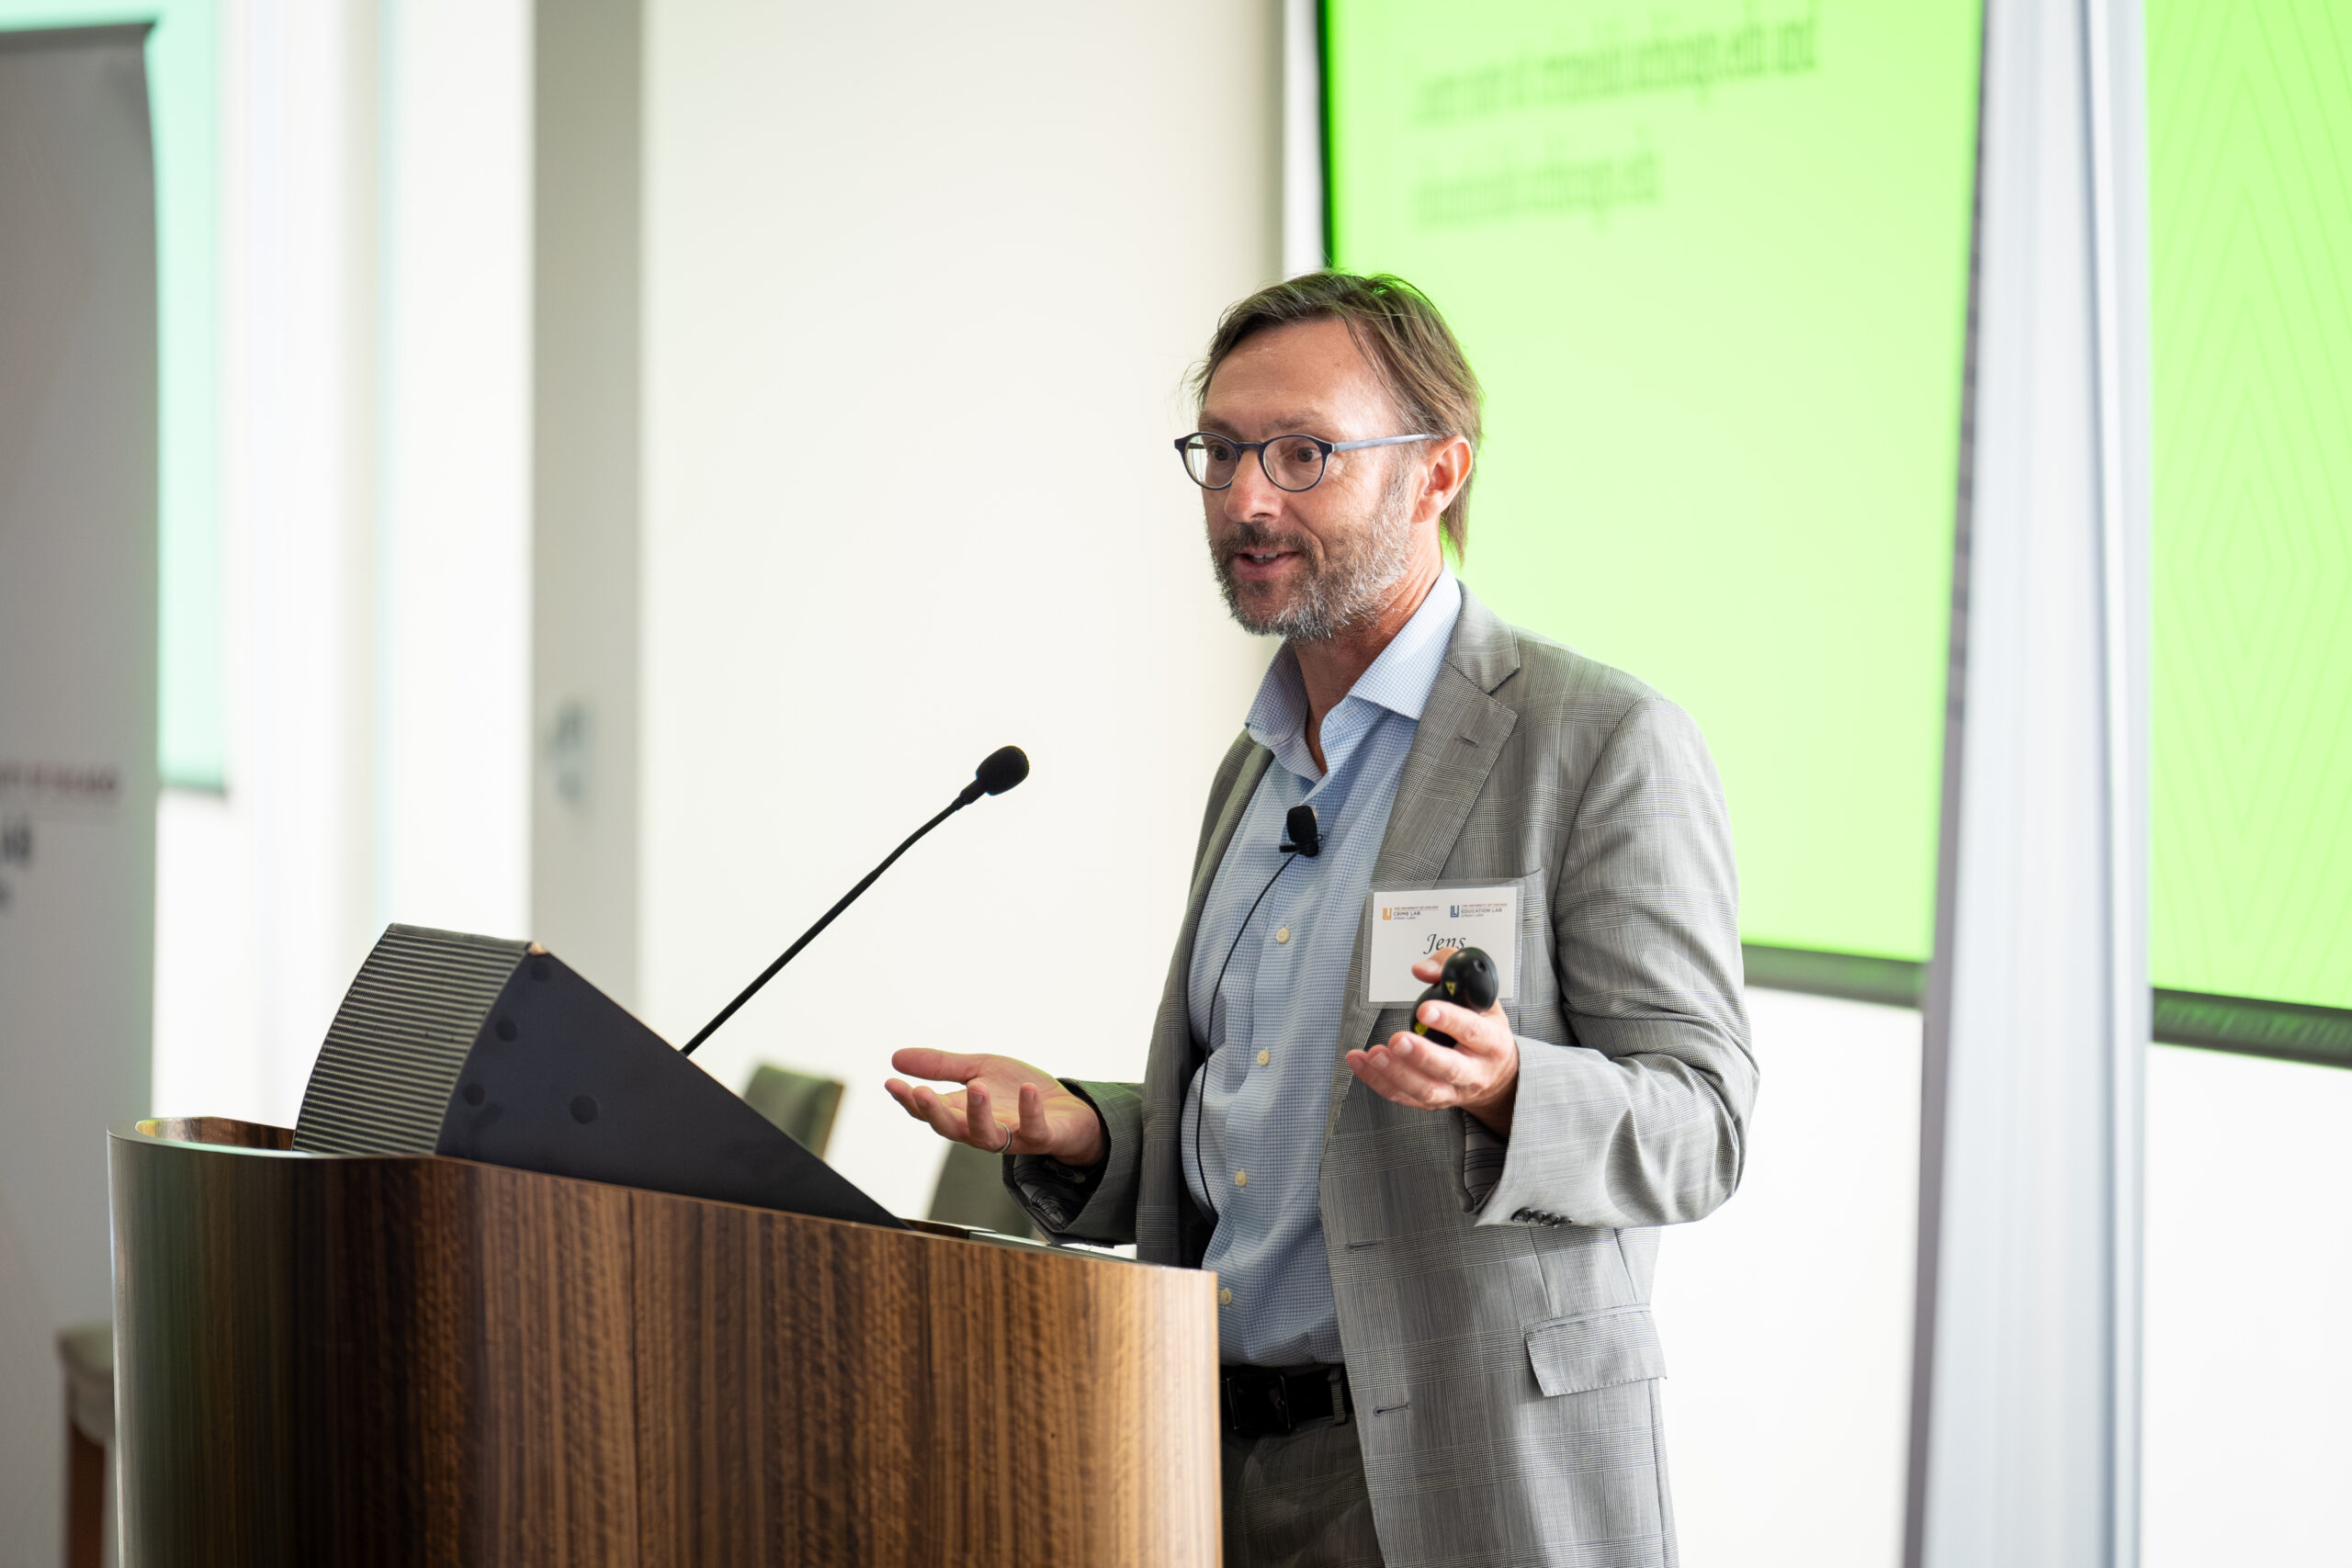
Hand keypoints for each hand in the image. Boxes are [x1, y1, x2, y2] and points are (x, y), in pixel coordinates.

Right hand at [884, 1048, 1107, 1164]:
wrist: (1067, 1110)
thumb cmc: (1017, 1093)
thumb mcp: (979, 1069)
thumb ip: (941, 1066)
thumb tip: (895, 1058)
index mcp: (962, 1112)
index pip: (928, 1112)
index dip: (909, 1100)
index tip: (892, 1082)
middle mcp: (981, 1129)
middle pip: (950, 1129)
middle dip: (934, 1112)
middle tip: (920, 1093)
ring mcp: (1011, 1136)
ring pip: (986, 1136)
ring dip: (979, 1113)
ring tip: (977, 1087)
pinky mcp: (1041, 1137)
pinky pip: (1034, 1130)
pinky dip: (1030, 1110)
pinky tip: (1028, 1090)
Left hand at [1345, 948, 1519, 1135]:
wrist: (1496, 1074)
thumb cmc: (1485, 1031)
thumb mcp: (1481, 996)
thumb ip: (1451, 970)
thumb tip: (1422, 969)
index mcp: (1492, 1041)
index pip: (1473, 1031)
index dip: (1449, 1020)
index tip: (1424, 1010)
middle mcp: (1475, 1071)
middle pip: (1450, 1068)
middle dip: (1420, 1055)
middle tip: (1397, 1039)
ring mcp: (1454, 1090)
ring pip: (1426, 1089)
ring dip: (1395, 1072)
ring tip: (1375, 1054)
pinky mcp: (1432, 1101)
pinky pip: (1402, 1096)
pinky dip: (1378, 1080)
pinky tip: (1362, 1063)